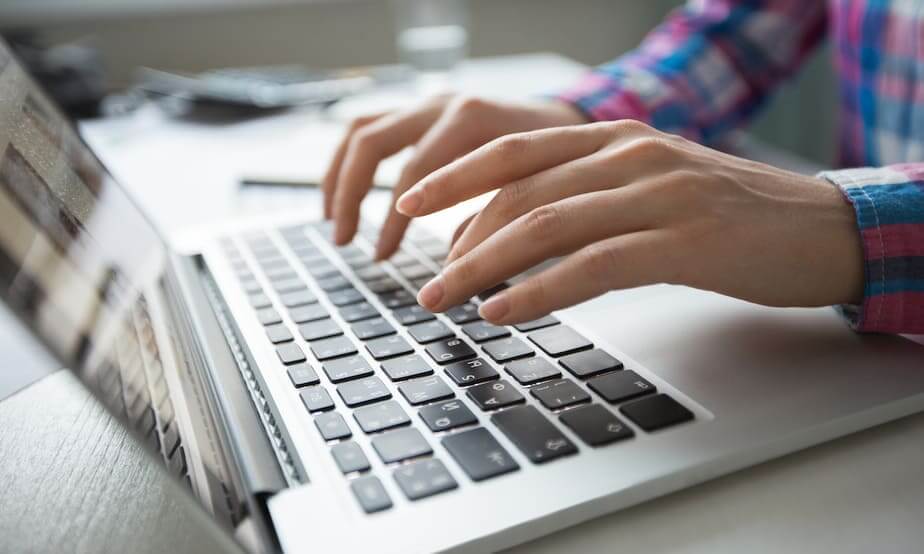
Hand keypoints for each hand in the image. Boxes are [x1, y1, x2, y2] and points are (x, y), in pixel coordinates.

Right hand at [322, 95, 586, 257]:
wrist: (572, 124)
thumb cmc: (560, 165)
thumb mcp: (535, 191)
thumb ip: (493, 220)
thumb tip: (452, 269)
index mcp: (471, 120)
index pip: (414, 171)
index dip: (393, 220)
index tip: (383, 257)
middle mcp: (443, 104)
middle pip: (372, 142)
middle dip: (352, 194)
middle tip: (344, 241)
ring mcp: (428, 104)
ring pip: (362, 130)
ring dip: (339, 176)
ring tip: (333, 220)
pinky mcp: (421, 112)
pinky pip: (370, 128)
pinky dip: (350, 163)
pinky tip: (346, 197)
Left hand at [395, 120, 864, 323]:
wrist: (819, 227)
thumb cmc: (729, 214)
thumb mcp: (650, 187)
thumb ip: (588, 196)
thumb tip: (515, 236)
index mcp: (616, 137)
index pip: (515, 148)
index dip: (455, 177)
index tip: (411, 204)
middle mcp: (630, 155)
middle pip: (519, 191)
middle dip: (459, 239)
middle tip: (425, 281)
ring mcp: (657, 194)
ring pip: (545, 225)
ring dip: (483, 267)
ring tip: (445, 300)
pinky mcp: (683, 242)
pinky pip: (591, 266)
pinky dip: (538, 291)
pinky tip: (503, 312)